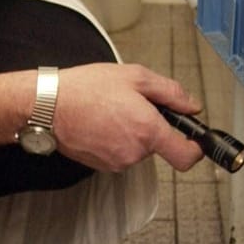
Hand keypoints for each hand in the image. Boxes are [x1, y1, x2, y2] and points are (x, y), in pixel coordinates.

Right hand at [52, 64, 204, 172]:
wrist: (48, 106)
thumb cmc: (86, 89)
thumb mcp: (134, 76)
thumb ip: (170, 92)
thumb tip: (191, 106)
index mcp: (148, 130)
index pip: (186, 157)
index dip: (196, 149)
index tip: (194, 140)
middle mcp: (135, 152)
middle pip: (159, 146)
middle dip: (152, 127)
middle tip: (132, 104)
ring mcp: (118, 162)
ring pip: (139, 149)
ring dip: (132, 132)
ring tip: (111, 111)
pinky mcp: (102, 166)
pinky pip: (121, 153)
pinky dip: (116, 139)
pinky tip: (101, 122)